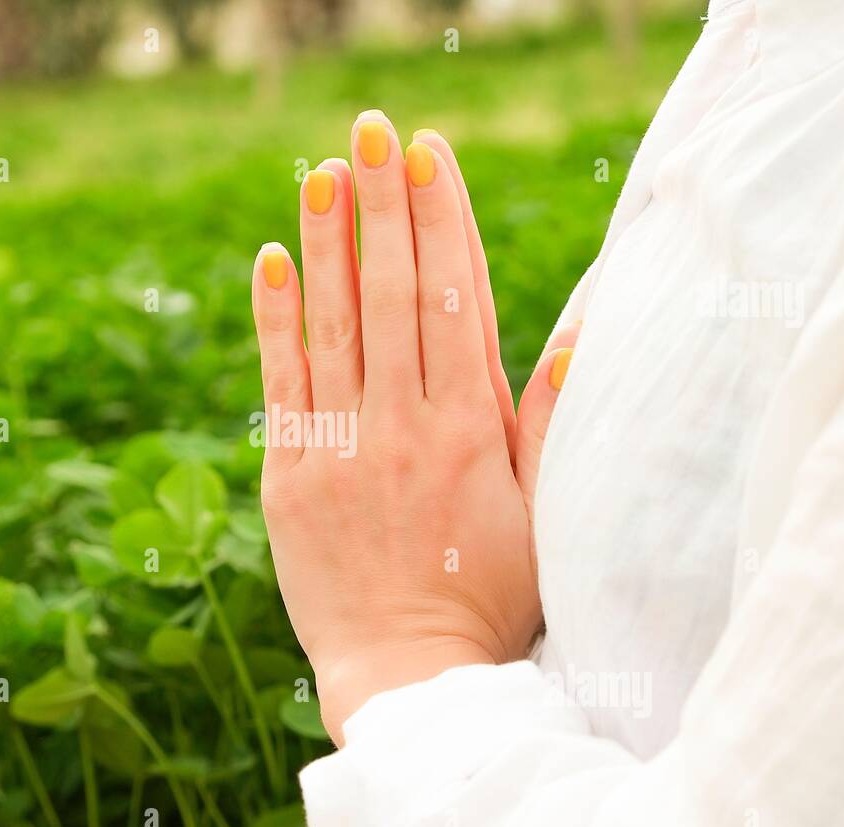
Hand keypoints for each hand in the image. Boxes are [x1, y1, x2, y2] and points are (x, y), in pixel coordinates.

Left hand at [251, 111, 576, 741]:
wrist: (411, 679)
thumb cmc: (489, 599)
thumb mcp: (543, 517)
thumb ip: (547, 426)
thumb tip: (570, 336)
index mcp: (470, 431)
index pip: (457, 300)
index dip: (443, 221)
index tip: (430, 156)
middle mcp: (403, 428)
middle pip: (394, 294)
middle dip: (386, 205)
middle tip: (374, 130)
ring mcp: (340, 451)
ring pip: (334, 325)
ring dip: (328, 241)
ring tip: (324, 170)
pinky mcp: (290, 479)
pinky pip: (281, 384)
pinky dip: (276, 318)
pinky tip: (273, 257)